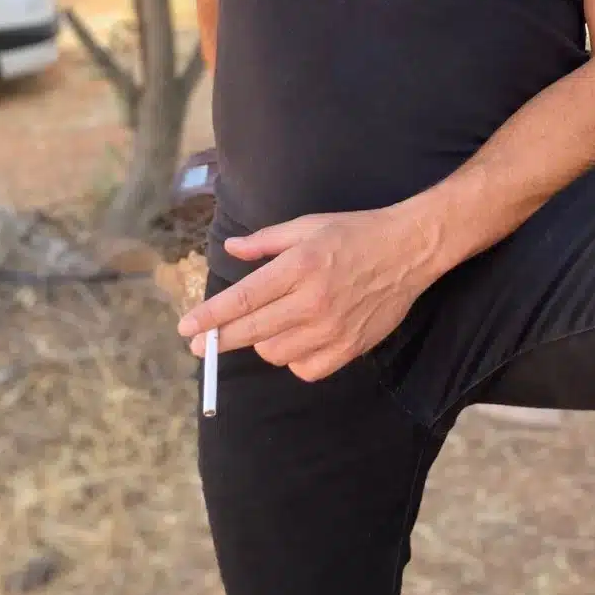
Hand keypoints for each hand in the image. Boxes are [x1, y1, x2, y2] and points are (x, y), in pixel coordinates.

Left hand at [177, 207, 438, 381]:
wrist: (408, 250)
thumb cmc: (355, 232)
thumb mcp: (308, 226)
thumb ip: (266, 242)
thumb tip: (232, 249)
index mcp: (300, 266)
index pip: (243, 300)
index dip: (211, 317)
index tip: (185, 329)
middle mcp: (312, 301)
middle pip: (252, 331)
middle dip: (220, 339)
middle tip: (201, 344)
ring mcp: (332, 329)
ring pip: (275, 354)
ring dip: (261, 344)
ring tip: (267, 326)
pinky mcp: (349, 349)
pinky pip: (304, 369)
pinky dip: (292, 359)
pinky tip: (296, 340)